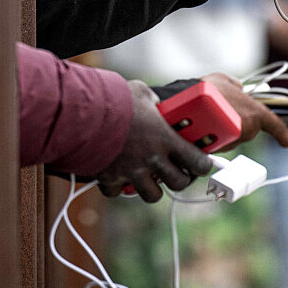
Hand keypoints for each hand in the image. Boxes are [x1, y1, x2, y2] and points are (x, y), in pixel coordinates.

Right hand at [96, 80, 212, 202]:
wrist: (84, 114)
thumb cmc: (116, 100)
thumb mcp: (141, 92)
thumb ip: (154, 102)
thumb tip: (156, 104)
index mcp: (165, 139)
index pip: (198, 162)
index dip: (203, 165)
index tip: (202, 164)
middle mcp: (152, 159)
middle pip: (178, 183)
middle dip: (180, 179)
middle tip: (176, 171)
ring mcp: (131, 171)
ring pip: (152, 195)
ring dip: (152, 188)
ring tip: (147, 177)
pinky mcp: (110, 177)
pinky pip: (117, 192)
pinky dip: (117, 187)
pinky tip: (116, 175)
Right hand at [200, 72, 287, 150]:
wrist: (188, 104)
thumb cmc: (207, 89)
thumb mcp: (223, 80)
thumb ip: (235, 86)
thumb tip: (237, 88)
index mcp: (255, 112)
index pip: (275, 125)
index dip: (283, 134)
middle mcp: (248, 130)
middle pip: (246, 131)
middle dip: (237, 124)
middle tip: (222, 113)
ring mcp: (233, 141)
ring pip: (230, 138)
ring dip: (223, 131)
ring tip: (207, 117)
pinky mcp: (218, 150)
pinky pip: (217, 144)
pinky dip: (212, 137)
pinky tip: (200, 126)